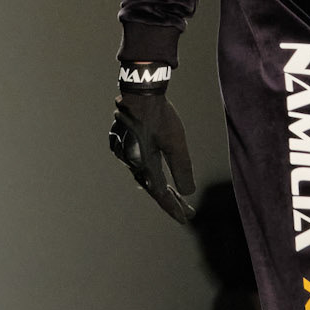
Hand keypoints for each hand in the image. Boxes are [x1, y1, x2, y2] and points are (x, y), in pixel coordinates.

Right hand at [109, 78, 194, 223]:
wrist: (140, 91)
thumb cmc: (160, 116)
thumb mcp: (176, 143)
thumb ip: (181, 169)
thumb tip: (188, 193)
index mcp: (144, 164)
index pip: (161, 194)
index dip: (174, 207)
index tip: (186, 218)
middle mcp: (131, 161)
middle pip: (152, 187)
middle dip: (171, 200)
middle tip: (187, 211)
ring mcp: (123, 152)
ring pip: (144, 176)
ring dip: (160, 187)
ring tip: (175, 196)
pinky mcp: (121, 142)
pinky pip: (137, 164)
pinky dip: (149, 172)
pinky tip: (155, 173)